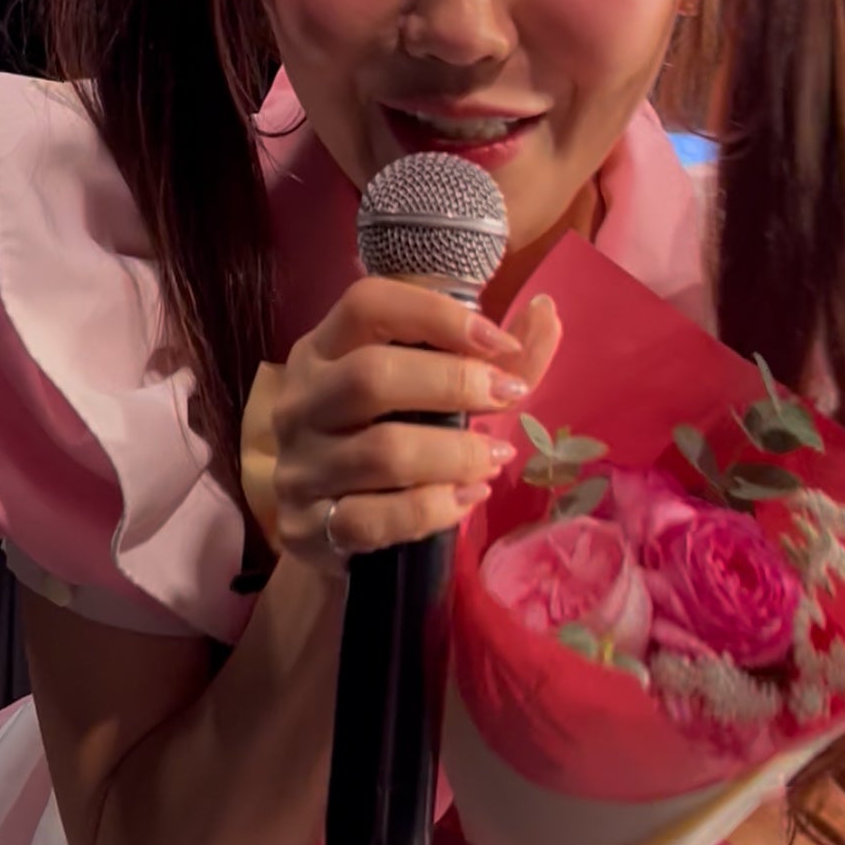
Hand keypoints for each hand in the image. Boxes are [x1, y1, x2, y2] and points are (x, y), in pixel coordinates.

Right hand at [270, 279, 561, 571]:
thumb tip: (546, 314)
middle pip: (371, 376)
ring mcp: (298, 468)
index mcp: (322, 352)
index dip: (436, 314)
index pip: (366, 306)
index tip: (498, 341)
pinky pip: (375, 519)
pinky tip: (466, 499)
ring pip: (382, 453)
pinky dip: (434, 509)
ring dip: (456, 455)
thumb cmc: (391, 444)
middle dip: (453, 383)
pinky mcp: (307, 530)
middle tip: (507, 397)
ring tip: (494, 459)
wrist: (325, 537)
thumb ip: (492, 359)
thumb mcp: (433, 396)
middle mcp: (300, 403)